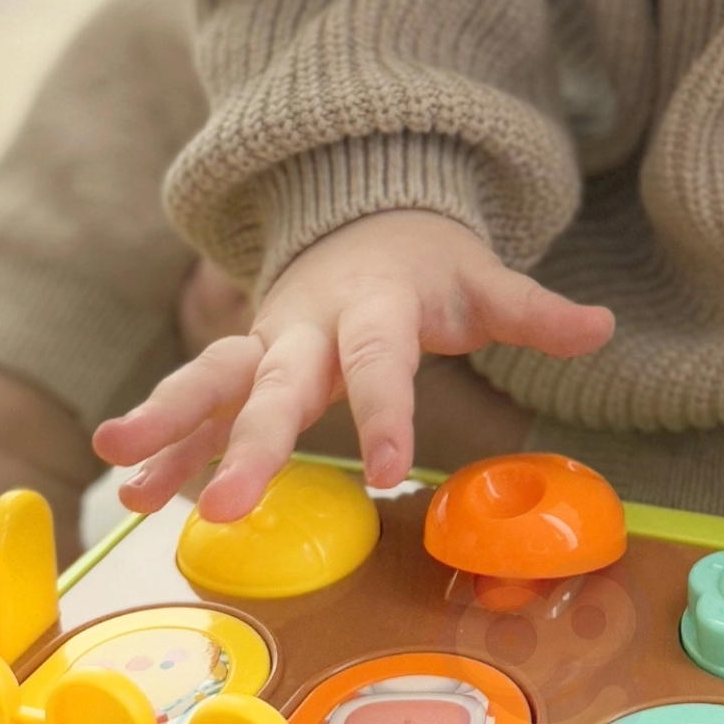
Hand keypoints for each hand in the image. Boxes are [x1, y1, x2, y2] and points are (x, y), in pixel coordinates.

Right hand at [92, 211, 612, 520]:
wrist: (360, 217)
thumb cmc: (427, 264)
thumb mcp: (483, 280)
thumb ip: (535, 311)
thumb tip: (602, 327)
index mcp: (373, 306)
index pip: (381, 360)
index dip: (388, 411)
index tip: (393, 470)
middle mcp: (308, 325)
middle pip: (276, 385)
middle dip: (250, 444)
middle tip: (228, 505)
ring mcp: (265, 345)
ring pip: (209, 383)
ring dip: (168, 428)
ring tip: (121, 473)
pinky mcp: (241, 368)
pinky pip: (196, 410)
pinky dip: (164, 449)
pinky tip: (129, 495)